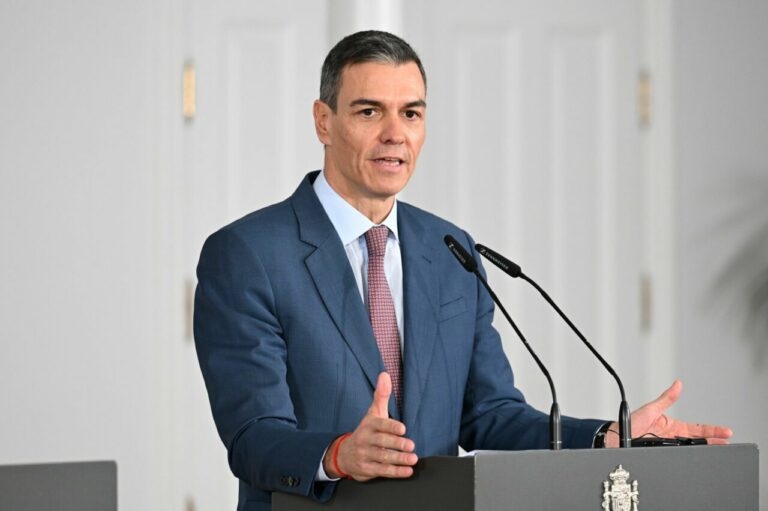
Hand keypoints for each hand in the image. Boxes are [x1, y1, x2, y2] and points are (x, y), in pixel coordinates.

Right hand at [323, 372, 417, 480]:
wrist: (344, 454)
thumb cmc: (366, 431)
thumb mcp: (373, 413)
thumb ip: (381, 395)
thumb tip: (385, 374)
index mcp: (368, 425)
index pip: (379, 425)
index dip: (391, 427)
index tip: (403, 429)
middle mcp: (365, 440)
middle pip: (382, 443)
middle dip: (397, 445)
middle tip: (411, 446)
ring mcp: (365, 456)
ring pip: (382, 458)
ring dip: (399, 459)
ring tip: (413, 459)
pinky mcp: (367, 470)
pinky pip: (382, 471)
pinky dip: (396, 472)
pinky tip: (407, 471)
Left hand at [604, 380, 732, 447]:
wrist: (615, 437)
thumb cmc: (630, 422)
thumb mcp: (651, 408)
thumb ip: (666, 398)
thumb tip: (678, 384)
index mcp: (672, 426)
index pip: (697, 429)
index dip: (712, 431)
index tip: (726, 432)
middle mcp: (672, 437)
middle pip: (697, 441)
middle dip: (713, 442)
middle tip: (728, 443)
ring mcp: (668, 447)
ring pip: (690, 450)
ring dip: (703, 451)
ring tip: (718, 451)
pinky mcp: (662, 454)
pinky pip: (678, 456)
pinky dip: (688, 458)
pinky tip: (696, 459)